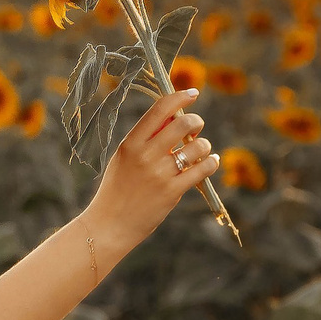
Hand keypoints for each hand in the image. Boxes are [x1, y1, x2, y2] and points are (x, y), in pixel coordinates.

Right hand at [83, 87, 219, 254]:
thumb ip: (145, 139)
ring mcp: (159, 174)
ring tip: (200, 152)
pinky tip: (210, 162)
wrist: (109, 226)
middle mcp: (145, 155)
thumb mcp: (123, 159)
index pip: (160, 110)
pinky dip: (211, 162)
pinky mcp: (172, 192)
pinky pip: (203, 169)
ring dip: (204, 146)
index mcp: (130, 143)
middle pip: (183, 123)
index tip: (193, 93)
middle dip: (196, 121)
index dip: (180, 97)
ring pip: (198, 146)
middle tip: (196, 127)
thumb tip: (174, 117)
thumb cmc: (117, 191)